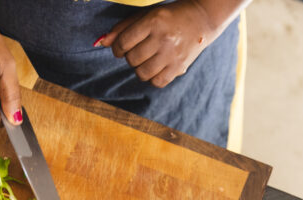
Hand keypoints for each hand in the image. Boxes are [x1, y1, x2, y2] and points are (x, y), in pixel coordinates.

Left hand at [96, 0, 219, 87]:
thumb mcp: (146, 15)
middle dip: (129, 58)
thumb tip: (101, 42)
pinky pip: (157, 82)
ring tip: (145, 61)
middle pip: (132, 59)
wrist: (201, 18)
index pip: (124, 42)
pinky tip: (155, 68)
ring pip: (142, 73)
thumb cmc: (168, 17)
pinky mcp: (180, 67)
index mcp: (153, 21)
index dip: (117, 48)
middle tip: (137, 52)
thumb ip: (123, 28)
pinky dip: (152, 78)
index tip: (120, 49)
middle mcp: (163, 38)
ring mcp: (172, 54)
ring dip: (139, 69)